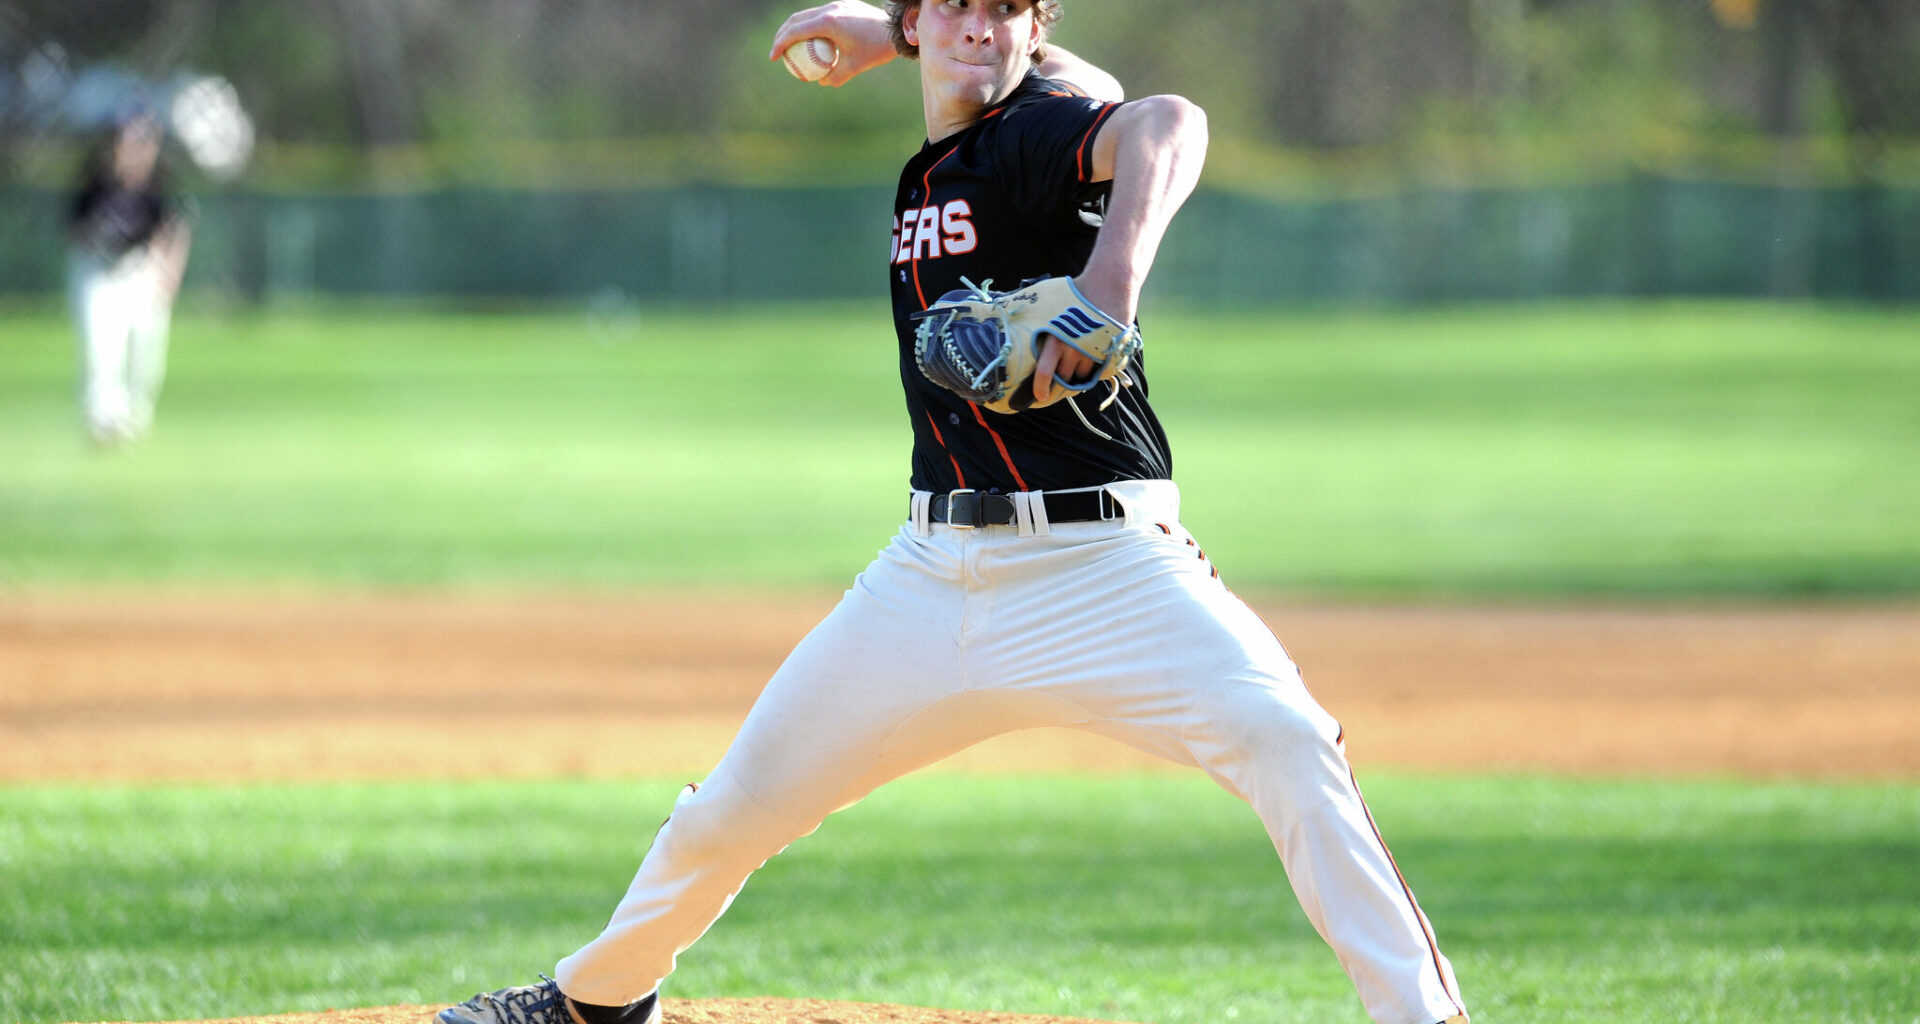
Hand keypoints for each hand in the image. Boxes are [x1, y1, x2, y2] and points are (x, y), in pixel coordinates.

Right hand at [769, 1, 897, 86]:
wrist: (897, 30)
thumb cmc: (876, 50)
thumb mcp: (853, 68)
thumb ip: (833, 77)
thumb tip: (819, 81)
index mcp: (828, 22)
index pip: (795, 31)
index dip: (780, 44)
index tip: (773, 57)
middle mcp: (830, 9)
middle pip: (796, 19)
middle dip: (782, 35)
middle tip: (777, 52)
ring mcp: (837, 4)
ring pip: (807, 15)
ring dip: (796, 29)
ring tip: (791, 46)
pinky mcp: (844, 5)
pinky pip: (821, 15)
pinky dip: (811, 26)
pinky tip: (812, 40)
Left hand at [1032, 274, 1129, 404]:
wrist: (1108, 283)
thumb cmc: (1076, 290)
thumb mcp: (1050, 304)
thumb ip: (1039, 321)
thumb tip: (1017, 322)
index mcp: (1055, 339)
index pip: (1045, 373)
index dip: (1040, 389)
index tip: (1038, 397)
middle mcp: (1073, 349)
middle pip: (1064, 378)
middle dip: (1060, 381)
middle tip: (1056, 380)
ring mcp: (1092, 352)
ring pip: (1081, 375)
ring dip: (1076, 374)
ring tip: (1074, 362)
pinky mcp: (1107, 352)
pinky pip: (1097, 369)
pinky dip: (1091, 367)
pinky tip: (1089, 356)